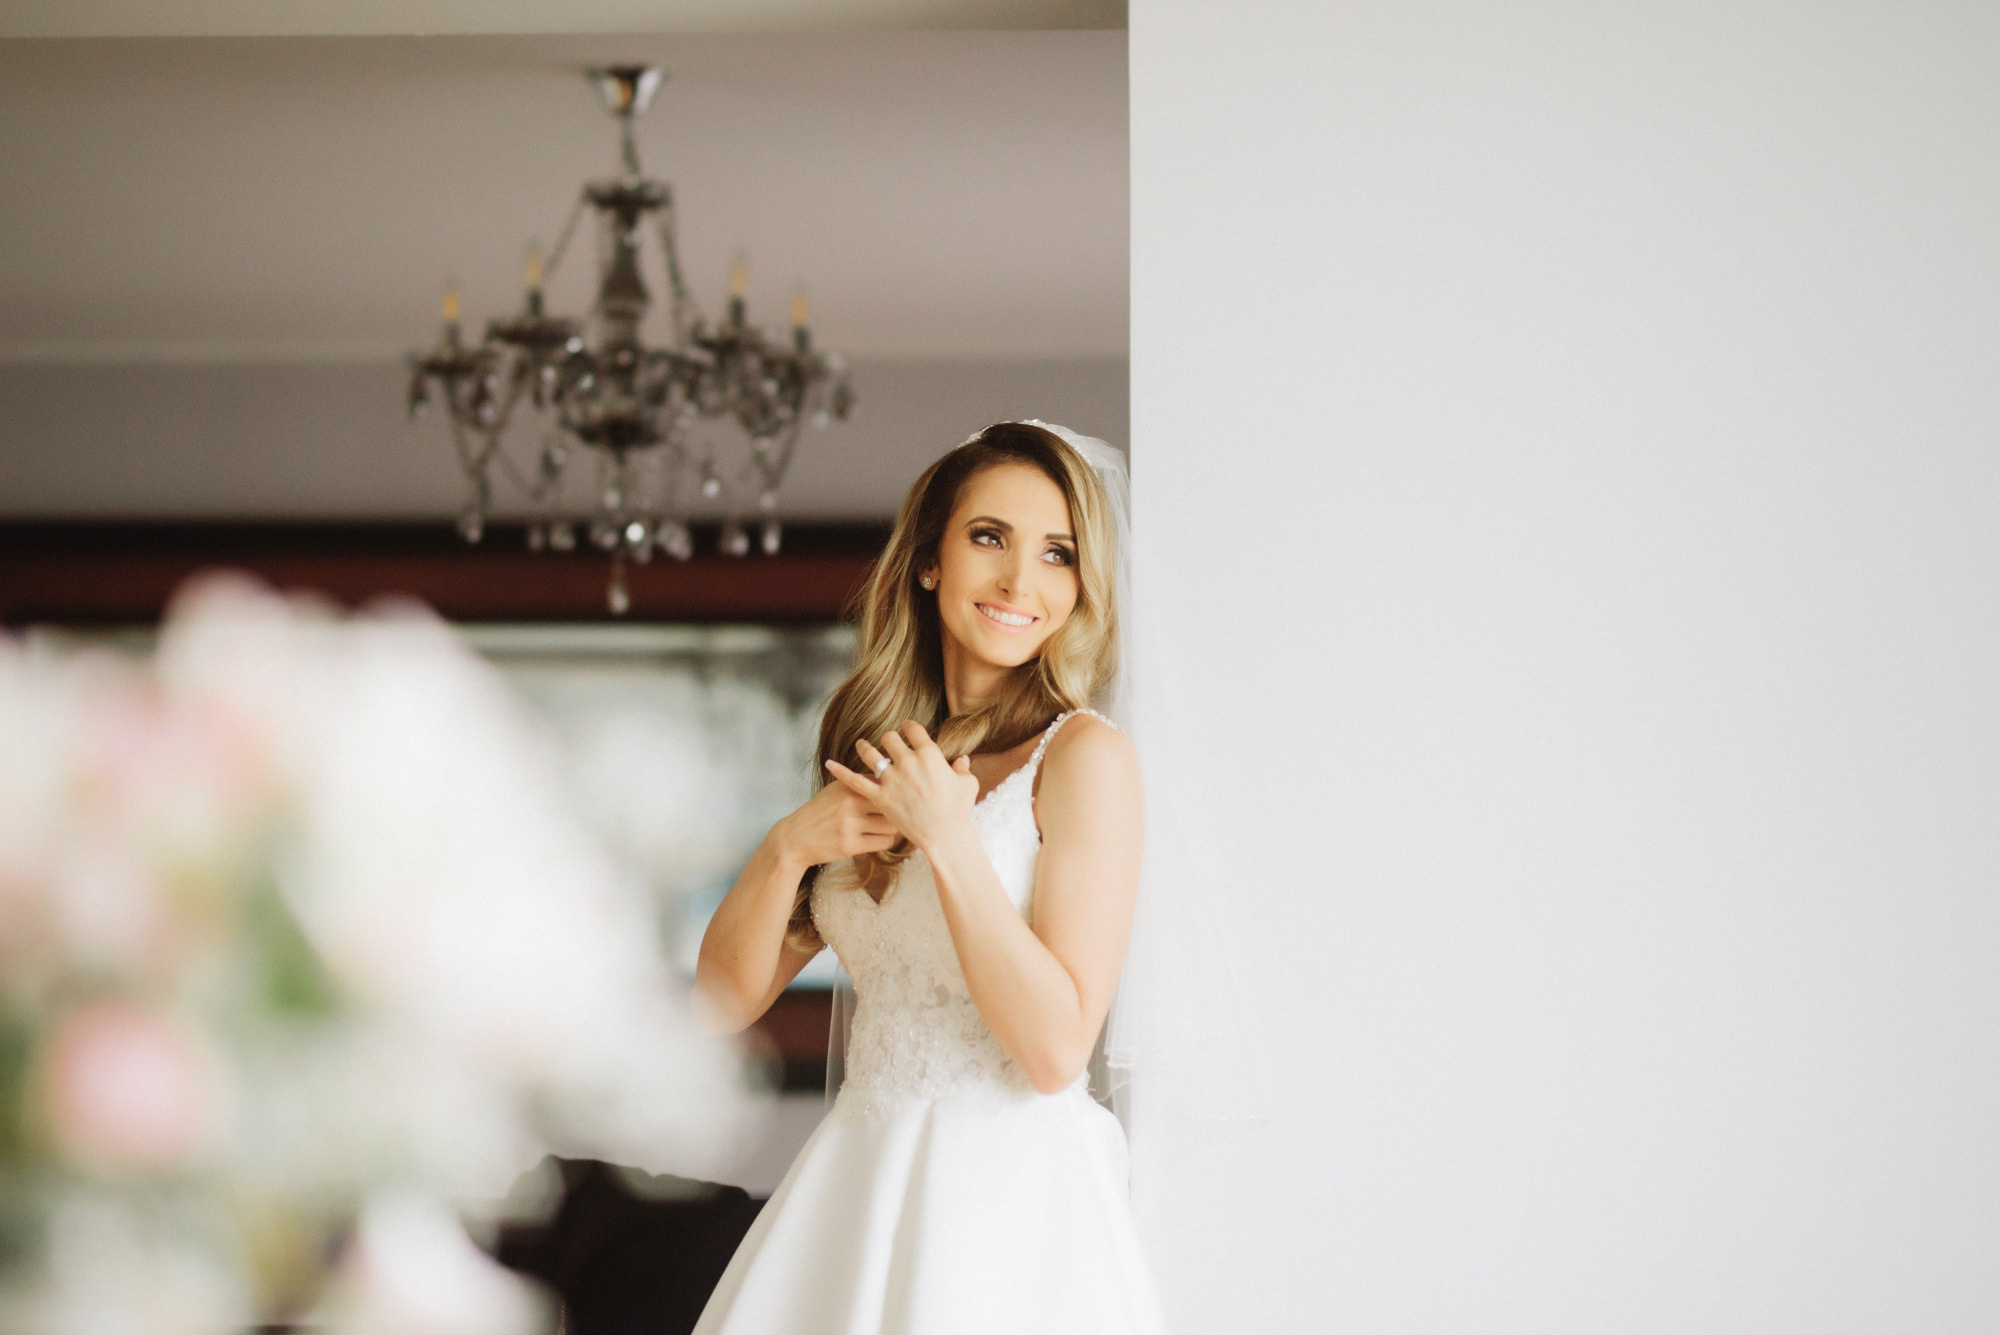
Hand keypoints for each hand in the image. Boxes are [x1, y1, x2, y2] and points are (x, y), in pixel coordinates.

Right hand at [772, 778, 897, 868]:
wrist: (795, 838)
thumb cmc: (819, 813)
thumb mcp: (835, 791)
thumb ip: (858, 784)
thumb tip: (888, 779)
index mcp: (847, 785)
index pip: (884, 783)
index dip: (891, 792)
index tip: (892, 798)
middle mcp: (849, 802)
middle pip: (891, 804)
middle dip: (896, 811)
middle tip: (896, 816)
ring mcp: (850, 824)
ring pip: (891, 825)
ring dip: (891, 829)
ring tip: (885, 829)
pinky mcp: (850, 845)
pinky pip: (883, 842)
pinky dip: (884, 841)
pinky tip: (877, 839)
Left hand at [826, 721, 979, 853]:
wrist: (945, 835)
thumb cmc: (959, 811)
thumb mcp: (967, 785)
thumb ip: (963, 769)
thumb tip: (962, 760)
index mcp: (929, 754)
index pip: (913, 730)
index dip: (909, 728)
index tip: (908, 730)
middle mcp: (908, 762)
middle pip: (890, 739)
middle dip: (890, 739)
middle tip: (889, 743)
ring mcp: (891, 779)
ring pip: (871, 754)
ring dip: (865, 747)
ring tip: (862, 744)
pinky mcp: (879, 797)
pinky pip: (855, 781)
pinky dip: (841, 771)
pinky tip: (829, 764)